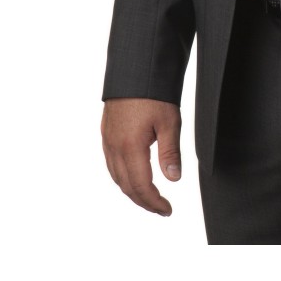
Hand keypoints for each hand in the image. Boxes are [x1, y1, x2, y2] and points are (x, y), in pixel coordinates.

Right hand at [101, 97, 181, 215]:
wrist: (134, 71)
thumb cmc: (154, 93)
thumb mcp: (170, 121)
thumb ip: (170, 152)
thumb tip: (173, 179)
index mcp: (130, 147)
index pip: (141, 186)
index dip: (154, 202)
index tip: (167, 210)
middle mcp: (114, 147)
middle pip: (126, 186)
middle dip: (144, 201)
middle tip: (161, 209)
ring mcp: (108, 141)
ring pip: (116, 177)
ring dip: (132, 192)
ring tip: (149, 198)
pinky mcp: (106, 133)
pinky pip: (111, 164)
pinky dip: (122, 178)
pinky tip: (133, 177)